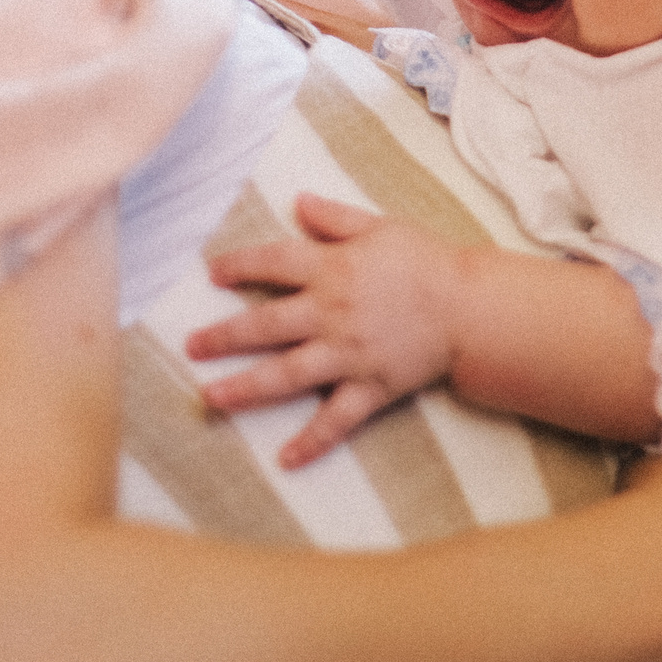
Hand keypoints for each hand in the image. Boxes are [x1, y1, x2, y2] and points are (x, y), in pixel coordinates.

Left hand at [187, 193, 458, 467]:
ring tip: (211, 397)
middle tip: (191, 345)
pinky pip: (336, 420)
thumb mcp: (381, 226)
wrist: (471, 307)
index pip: (273, 263)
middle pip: (265, 324)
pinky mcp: (370, 388)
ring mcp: (348, 355)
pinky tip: (284, 460)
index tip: (212, 274)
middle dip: (224, 335)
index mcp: (333, 269)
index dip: (238, 266)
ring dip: (245, 387)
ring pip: (287, 374)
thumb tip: (297, 202)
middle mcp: (332, 313)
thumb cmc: (427, 261)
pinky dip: (311, 441)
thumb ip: (335, 217)